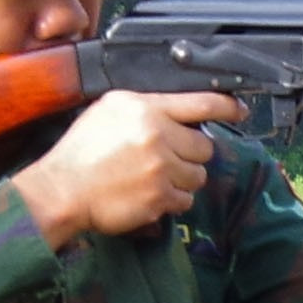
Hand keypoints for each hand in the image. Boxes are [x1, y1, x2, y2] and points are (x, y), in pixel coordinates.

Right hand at [16, 89, 233, 241]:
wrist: (62, 189)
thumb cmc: (81, 152)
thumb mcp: (108, 111)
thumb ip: (146, 107)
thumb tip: (179, 112)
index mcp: (145, 108)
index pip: (201, 103)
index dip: (228, 106)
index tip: (240, 110)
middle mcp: (157, 134)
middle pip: (204, 146)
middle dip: (190, 155)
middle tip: (167, 159)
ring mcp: (160, 167)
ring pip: (198, 175)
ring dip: (183, 179)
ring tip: (154, 178)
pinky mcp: (160, 196)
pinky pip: (186, 200)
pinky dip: (172, 200)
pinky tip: (149, 194)